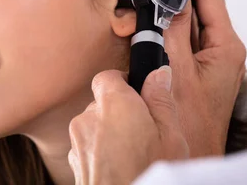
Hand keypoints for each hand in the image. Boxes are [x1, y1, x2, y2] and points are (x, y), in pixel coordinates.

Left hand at [68, 68, 187, 184]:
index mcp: (114, 104)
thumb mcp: (171, 136)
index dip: (125, 83)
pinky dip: (101, 152)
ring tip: (134, 154)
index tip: (141, 96)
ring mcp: (78, 143)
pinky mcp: (75, 164)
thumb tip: (159, 74)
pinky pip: (88, 147)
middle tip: (145, 130)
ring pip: (94, 125)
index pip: (108, 76)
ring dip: (110, 133)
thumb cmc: (150, 173)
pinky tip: (121, 167)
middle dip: (121, 111)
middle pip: (102, 102)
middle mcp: (89, 118)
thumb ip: (162, 99)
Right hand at [166, 0, 246, 155]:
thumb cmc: (187, 129)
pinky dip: (156, 24)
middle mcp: (217, 51)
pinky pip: (171, 36)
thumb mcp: (178, 75)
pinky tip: (139, 16)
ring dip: (160, 2)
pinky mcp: (187, 69)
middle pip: (195, 3)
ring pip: (180, 19)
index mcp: (225, 48)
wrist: (184, 161)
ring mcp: (202, 60)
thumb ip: (173, 33)